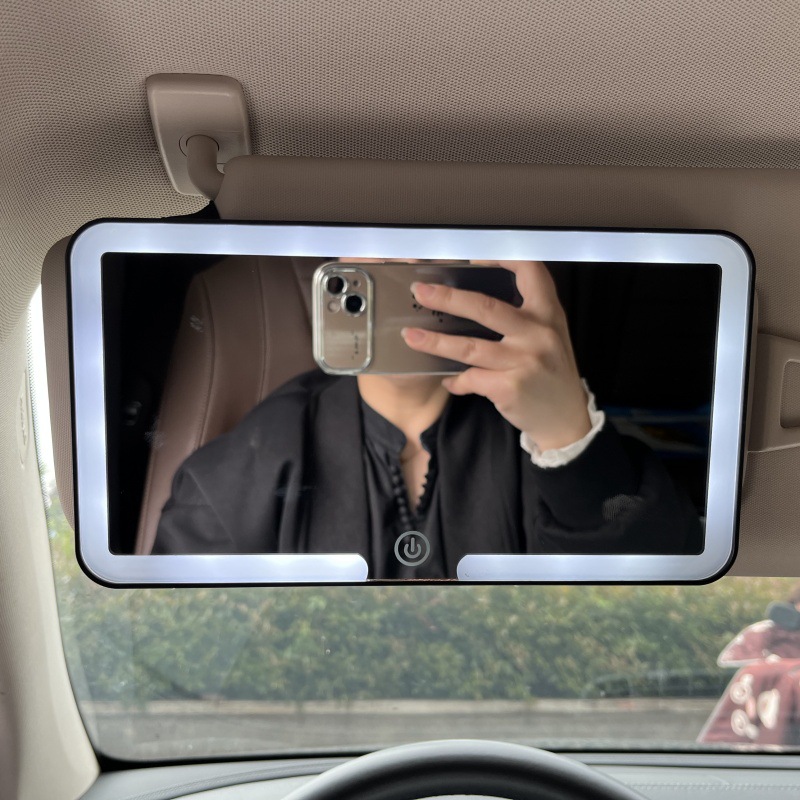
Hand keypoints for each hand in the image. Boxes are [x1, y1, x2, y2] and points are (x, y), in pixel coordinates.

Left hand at [401, 261, 591, 450]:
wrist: (566, 418)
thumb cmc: (551, 372)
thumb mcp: (549, 335)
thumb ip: (523, 315)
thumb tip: (471, 300)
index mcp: (548, 312)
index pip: (530, 270)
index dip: (501, 258)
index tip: (473, 257)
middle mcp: (538, 332)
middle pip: (485, 307)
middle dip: (447, 298)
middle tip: (420, 292)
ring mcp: (524, 361)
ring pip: (469, 347)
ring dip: (435, 342)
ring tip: (411, 336)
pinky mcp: (510, 387)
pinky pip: (471, 378)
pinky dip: (456, 380)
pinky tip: (448, 380)